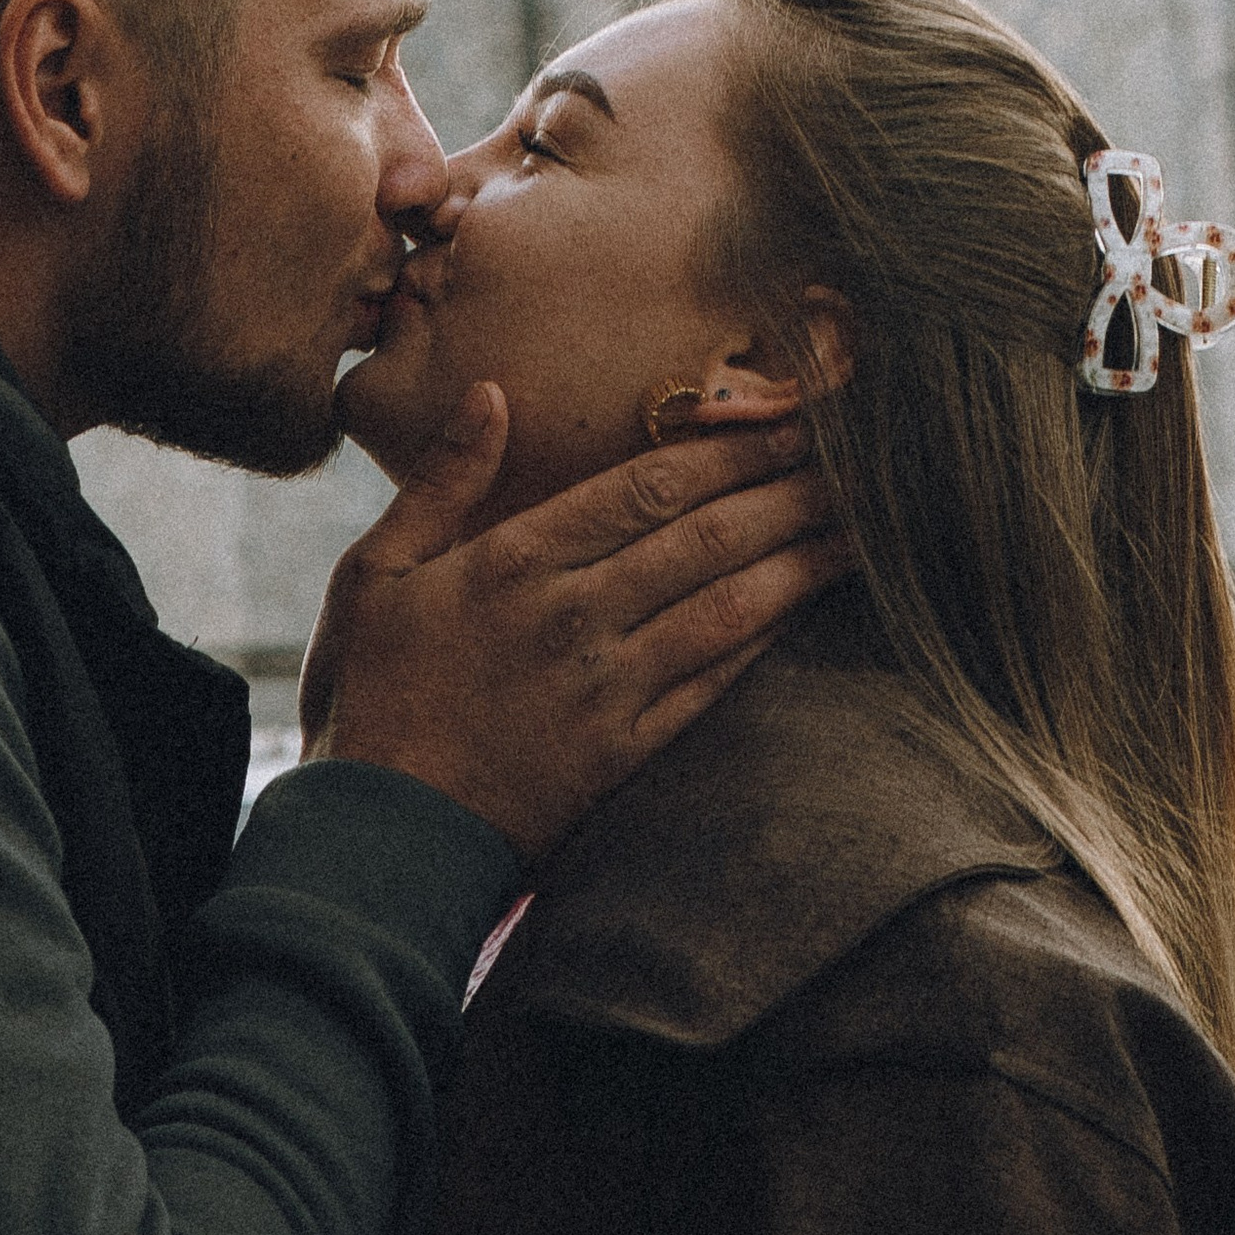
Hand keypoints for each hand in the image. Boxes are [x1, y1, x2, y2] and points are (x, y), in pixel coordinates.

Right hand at [298, 384, 847, 861]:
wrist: (380, 840)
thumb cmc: (372, 696)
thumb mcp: (375, 574)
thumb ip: (440, 482)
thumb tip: (491, 394)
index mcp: (516, 561)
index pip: (647, 486)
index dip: (728, 448)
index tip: (787, 416)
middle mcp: (574, 616)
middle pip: (706, 537)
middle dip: (789, 491)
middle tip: (860, 457)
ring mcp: (607, 688)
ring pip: (727, 607)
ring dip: (801, 561)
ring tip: (863, 526)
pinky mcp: (625, 752)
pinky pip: (714, 684)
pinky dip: (767, 639)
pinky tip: (806, 607)